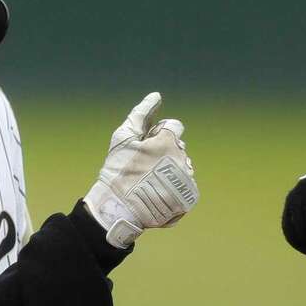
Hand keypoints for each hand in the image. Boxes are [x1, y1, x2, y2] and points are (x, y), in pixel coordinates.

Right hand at [84, 92, 198, 247]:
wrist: (117, 208)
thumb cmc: (117, 170)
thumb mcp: (124, 137)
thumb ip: (141, 114)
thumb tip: (156, 96)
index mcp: (168, 142)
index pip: (174, 127)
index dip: (158, 135)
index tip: (145, 148)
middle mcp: (182, 159)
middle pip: (178, 148)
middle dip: (164, 153)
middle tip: (144, 168)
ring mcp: (186, 179)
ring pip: (182, 167)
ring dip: (170, 171)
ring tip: (150, 183)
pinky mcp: (188, 197)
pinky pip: (186, 186)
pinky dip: (174, 188)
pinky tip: (157, 194)